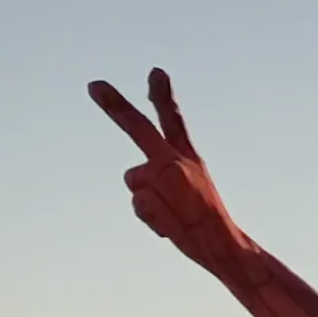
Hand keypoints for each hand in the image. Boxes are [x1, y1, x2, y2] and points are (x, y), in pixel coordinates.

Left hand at [89, 68, 262, 281]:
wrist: (224, 245)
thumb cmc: (207, 225)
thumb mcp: (193, 194)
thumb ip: (163, 179)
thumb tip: (134, 179)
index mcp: (189, 158)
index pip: (174, 122)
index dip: (163, 96)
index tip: (155, 71)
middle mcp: (175, 160)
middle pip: (139, 128)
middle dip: (114, 106)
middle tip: (93, 85)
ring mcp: (164, 174)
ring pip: (133, 181)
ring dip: (146, 201)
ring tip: (174, 216)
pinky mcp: (154, 191)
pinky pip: (137, 203)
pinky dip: (150, 217)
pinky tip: (171, 225)